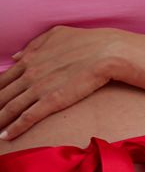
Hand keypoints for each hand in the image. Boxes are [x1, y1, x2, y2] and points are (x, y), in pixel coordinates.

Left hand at [0, 26, 130, 139]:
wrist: (108, 51)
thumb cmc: (86, 42)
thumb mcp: (56, 35)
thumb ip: (34, 45)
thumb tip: (17, 57)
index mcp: (29, 59)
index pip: (3, 80)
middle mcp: (29, 74)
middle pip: (2, 95)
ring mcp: (39, 88)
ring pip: (10, 108)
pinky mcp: (52, 101)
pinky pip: (28, 117)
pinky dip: (15, 128)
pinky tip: (5, 137)